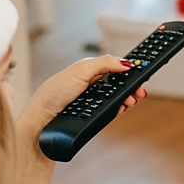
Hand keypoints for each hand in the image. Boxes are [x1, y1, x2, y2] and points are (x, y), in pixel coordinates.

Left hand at [15, 55, 148, 160]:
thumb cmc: (54, 93)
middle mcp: (91, 86)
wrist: (42, 121)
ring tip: (130, 100)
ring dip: (127, 98)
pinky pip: (111, 112)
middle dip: (131, 86)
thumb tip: (126, 63)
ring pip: (117, 98)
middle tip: (139, 91)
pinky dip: (118, 110)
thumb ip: (105, 63)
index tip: (141, 72)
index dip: (128, 70)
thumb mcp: (80, 70)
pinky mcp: (92, 116)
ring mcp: (92, 102)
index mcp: (88, 71)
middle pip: (118, 84)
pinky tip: (121, 108)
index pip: (114, 67)